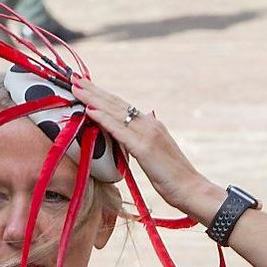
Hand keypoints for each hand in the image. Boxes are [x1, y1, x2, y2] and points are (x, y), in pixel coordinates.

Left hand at [71, 75, 218, 217]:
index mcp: (151, 124)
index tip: (86, 86)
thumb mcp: (158, 150)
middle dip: (94, 90)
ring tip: (76, 88)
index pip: (122, 106)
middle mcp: (149, 123)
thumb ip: (149, 133)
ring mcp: (147, 134)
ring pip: (115, 111)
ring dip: (93, 98)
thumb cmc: (173, 175)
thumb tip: (147, 115)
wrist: (191, 188)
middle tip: (75, 78)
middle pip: (116, 103)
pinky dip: (103, 118)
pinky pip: (119, 130)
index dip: (103, 95)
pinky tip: (89, 110)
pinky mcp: (144, 147)